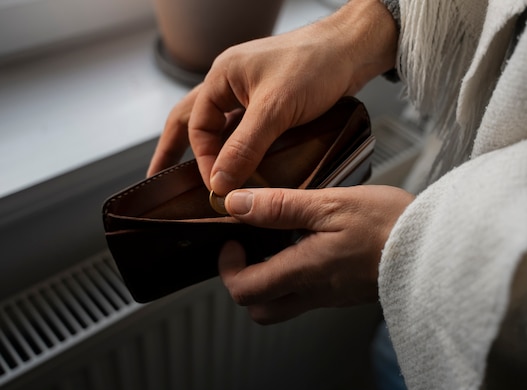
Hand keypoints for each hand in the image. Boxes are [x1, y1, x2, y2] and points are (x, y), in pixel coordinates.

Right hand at [148, 0, 397, 194]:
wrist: (351, 51)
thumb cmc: (315, 64)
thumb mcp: (275, 109)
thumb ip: (245, 146)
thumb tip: (220, 180)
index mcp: (222, 77)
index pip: (197, 127)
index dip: (203, 160)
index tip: (216, 187)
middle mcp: (231, 83)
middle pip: (192, 121)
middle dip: (175, 150)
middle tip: (161, 178)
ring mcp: (250, 93)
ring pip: (220, 126)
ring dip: (209, 151)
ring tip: (198, 177)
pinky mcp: (271, 103)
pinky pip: (244, 129)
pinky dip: (237, 148)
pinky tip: (241, 165)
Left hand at [217, 185, 413, 323]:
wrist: (438, 245)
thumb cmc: (389, 222)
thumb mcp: (331, 204)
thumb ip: (281, 206)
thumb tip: (236, 205)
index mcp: (306, 272)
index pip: (246, 290)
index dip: (228, 268)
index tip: (232, 239)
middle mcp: (316, 293)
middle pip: (261, 309)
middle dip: (245, 280)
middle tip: (249, 246)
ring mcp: (333, 296)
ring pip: (284, 304)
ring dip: (270, 279)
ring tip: (279, 240)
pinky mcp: (348, 292)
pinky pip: (310, 294)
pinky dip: (296, 274)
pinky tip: (309, 242)